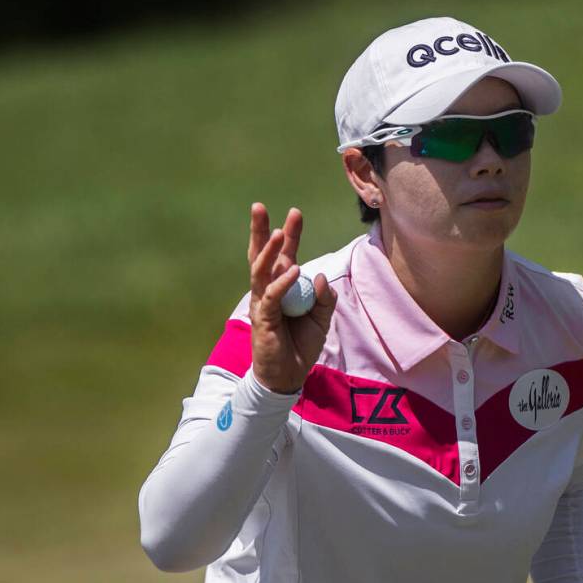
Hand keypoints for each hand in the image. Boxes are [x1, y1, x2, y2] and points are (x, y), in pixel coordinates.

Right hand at [247, 203, 336, 393]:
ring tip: (276, 233)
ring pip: (261, 272)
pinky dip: (282, 283)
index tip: (295, 212)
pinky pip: (271, 296)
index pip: (285, 255)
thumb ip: (324, 298)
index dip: (290, 235)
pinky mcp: (263, 319)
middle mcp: (268, 290)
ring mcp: (262, 303)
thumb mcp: (322, 319)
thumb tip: (318, 275)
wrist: (289, 376)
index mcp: (283, 287)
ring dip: (268, 252)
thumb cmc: (302, 346)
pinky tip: (294, 270)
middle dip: (261, 231)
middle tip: (258, 207)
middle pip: (261, 256)